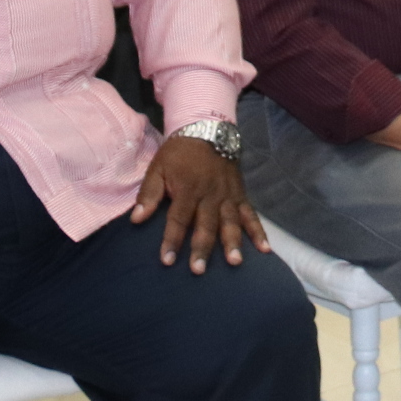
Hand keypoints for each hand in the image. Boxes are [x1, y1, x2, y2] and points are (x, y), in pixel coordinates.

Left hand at [132, 131, 266, 272]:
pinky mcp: (240, 195)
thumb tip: (136, 219)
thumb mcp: (158, 168)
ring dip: (232, 242)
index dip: (172, 240)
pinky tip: (264, 249)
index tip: (167, 261)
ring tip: (234, 262)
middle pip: (206, 225)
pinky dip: (258, 231)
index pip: (178, 219)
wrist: (207, 130)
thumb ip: (148, 194)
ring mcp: (228, 196)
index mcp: (188, 189)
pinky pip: (251, 214)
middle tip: (199, 270)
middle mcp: (210, 195)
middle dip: (202, 248)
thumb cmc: (179, 153)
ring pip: (230, 222)